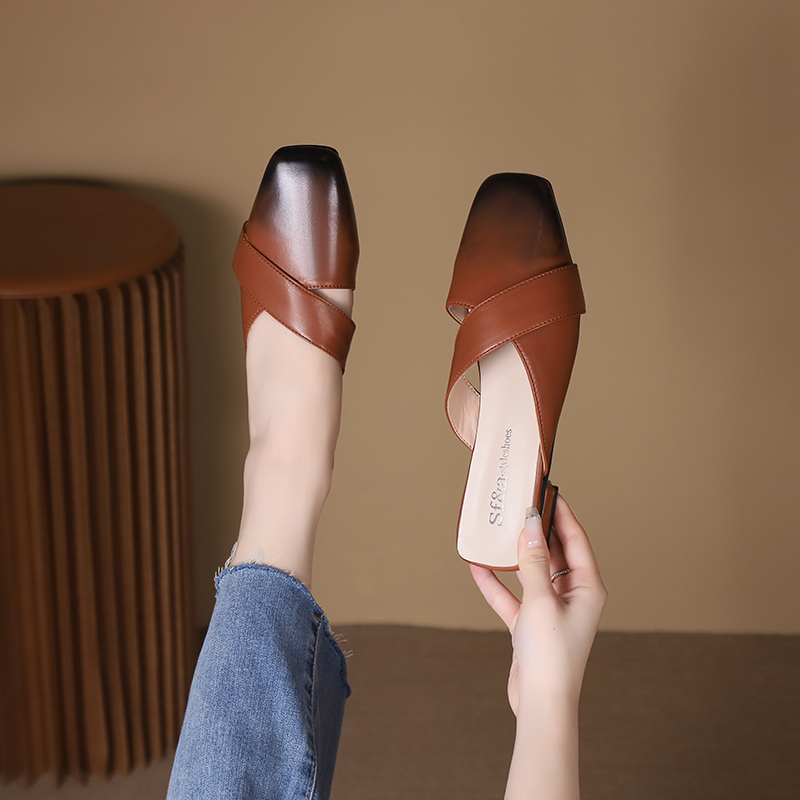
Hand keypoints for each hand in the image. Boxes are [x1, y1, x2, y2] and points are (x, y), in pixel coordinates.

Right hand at [470, 496, 606, 715]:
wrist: (541, 704)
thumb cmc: (551, 655)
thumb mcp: (541, 600)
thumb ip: (534, 561)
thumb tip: (531, 523)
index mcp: (588, 588)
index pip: (576, 539)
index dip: (562, 513)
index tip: (547, 490)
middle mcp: (572, 595)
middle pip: (555, 553)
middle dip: (536, 531)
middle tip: (518, 504)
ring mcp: (551, 610)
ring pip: (532, 572)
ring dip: (514, 555)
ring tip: (498, 530)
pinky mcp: (530, 624)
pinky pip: (513, 596)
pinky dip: (496, 583)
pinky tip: (478, 567)